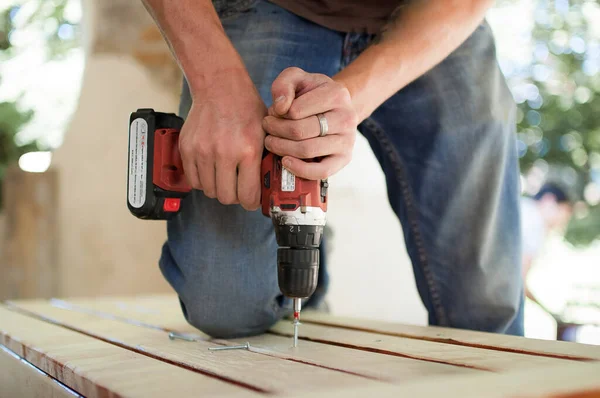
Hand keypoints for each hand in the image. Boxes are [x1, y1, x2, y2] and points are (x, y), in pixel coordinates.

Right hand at [178, 70, 265, 209]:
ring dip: (218, 188)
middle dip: (235, 196)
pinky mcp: (187, 148)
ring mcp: (202, 151)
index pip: (247, 196)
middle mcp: (224, 153)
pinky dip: (203, 180)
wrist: (220, 87)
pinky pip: (193, 180)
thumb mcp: (266, 134)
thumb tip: (267, 189)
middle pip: (226, 197)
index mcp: (248, 151)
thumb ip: (266, 162)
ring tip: (225, 176)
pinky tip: (212, 170)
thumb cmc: (246, 108)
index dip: (251, 202)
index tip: (251, 199)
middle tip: (238, 187)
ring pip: (209, 191)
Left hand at [262, 67, 357, 179]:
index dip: (277, 113)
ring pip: (307, 150)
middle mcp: (347, 118)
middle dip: (276, 130)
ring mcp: (347, 140)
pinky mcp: (344, 159)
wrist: (334, 108)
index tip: (273, 112)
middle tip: (267, 127)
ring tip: (271, 141)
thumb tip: (281, 108)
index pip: (296, 110)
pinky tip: (285, 162)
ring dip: (281, 148)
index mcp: (337, 94)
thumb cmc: (312, 94)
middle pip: (299, 131)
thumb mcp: (297, 79)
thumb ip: (284, 84)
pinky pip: (322, 171)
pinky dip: (300, 169)